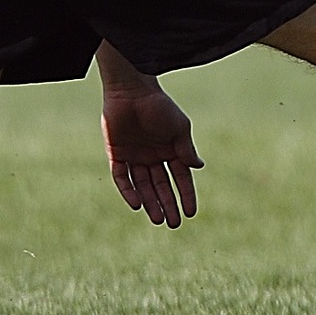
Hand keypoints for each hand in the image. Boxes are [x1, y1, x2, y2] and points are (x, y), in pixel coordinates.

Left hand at [102, 82, 203, 227]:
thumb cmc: (159, 106)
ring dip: (150, 202)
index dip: (186, 195)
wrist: (132, 91)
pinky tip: (137, 204)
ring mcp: (134, 156)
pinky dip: (129, 191)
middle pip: (161, 186)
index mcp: (170, 150)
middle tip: (174, 223)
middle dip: (168, 204)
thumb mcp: (179, 128)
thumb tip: (199, 167)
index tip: (191, 212)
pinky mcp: (117, 154)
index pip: (180, 178)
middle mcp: (152, 156)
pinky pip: (122, 177)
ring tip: (158, 219)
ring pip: (143, 186)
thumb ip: (186, 149)